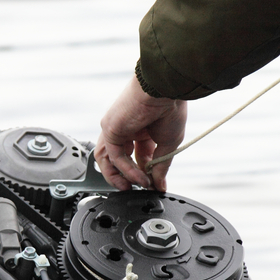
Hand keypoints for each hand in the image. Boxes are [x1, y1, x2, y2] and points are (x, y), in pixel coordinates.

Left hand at [96, 75, 186, 191]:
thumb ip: (161, 166)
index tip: (155, 185)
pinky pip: (113, 156)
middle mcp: (127, 129)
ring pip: (108, 159)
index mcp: (142, 129)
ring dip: (119, 177)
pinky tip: (140, 176)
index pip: (139, 157)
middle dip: (127, 178)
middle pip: (118, 160)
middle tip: (139, 188)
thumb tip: (159, 184)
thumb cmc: (170, 108)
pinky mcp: (110, 128)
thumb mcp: (169, 144)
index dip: (146, 173)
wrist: (165, 90)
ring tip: (132, 187)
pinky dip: (126, 169)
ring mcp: (116, 128)